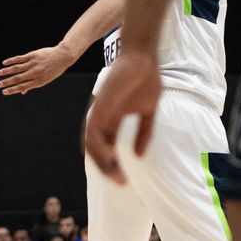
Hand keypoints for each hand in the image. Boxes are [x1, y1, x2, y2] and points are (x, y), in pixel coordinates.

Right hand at [0, 46, 74, 94]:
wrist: (62, 57)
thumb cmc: (53, 70)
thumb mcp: (45, 80)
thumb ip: (32, 84)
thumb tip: (22, 92)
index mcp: (38, 81)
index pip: (22, 87)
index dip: (12, 90)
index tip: (4, 92)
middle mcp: (35, 73)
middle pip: (18, 78)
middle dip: (7, 82)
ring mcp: (33, 64)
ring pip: (16, 68)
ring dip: (6, 71)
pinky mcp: (32, 55)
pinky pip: (19, 59)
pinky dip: (10, 61)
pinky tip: (4, 63)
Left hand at [84, 49, 161, 184]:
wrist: (142, 58)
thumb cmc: (145, 80)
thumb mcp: (148, 112)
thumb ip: (144, 133)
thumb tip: (139, 155)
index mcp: (111, 119)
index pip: (105, 147)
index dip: (111, 164)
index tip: (123, 179)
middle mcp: (102, 118)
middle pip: (96, 149)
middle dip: (106, 167)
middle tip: (120, 182)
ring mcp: (100, 112)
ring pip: (92, 144)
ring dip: (102, 161)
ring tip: (116, 174)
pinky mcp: (101, 106)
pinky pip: (94, 131)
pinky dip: (99, 146)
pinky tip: (110, 157)